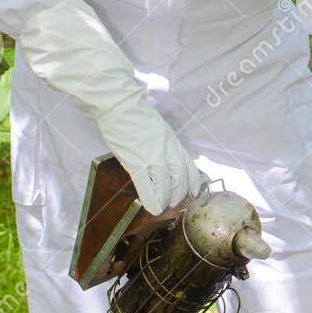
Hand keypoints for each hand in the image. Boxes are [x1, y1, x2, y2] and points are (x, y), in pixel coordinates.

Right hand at [97, 95, 202, 215]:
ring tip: (162, 205)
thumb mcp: (158, 128)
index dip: (193, 182)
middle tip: (173, 202)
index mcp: (172, 140)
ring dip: (166, 199)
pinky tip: (152, 207)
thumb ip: (163, 144)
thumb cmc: (133, 115)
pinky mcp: (135, 162)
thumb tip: (164, 161)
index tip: (193, 192)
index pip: (189, 165)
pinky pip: (147, 186)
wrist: (117, 105)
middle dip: (179, 194)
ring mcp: (152, 156)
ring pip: (167, 185)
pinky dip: (151, 199)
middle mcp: (167, 149)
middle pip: (180, 178)